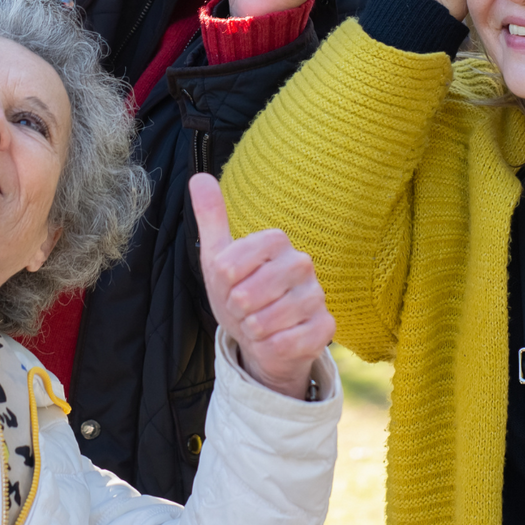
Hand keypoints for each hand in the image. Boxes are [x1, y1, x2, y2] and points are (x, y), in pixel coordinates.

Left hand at [192, 173, 334, 399]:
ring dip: (252, 330)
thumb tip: (199, 177)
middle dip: (235, 311)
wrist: (263, 338)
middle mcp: (302, 263)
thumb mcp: (218, 258)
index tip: (230, 286)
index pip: (228, 266)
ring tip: (258, 324)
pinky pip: (285, 343)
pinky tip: (275, 340)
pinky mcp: (325, 327)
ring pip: (264, 322)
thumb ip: (211, 218)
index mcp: (276, 241)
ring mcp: (316, 296)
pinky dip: (269, 347)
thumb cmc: (241, 294)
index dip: (221, 285)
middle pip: (244, 295)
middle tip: (243, 309)